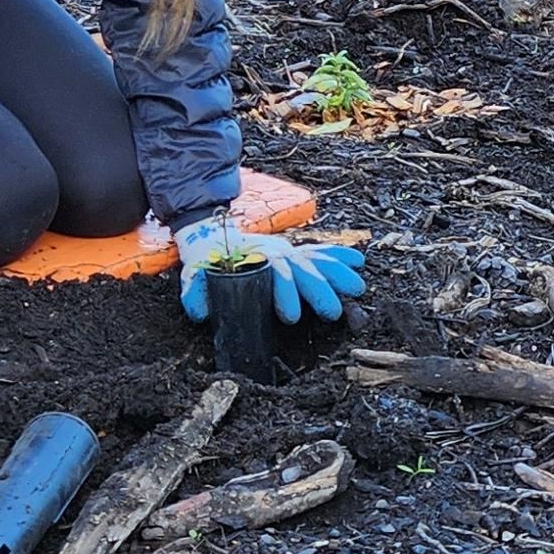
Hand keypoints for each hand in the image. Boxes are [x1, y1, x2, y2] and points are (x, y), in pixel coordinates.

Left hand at [178, 216, 365, 324]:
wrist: (214, 237)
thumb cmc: (206, 263)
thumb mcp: (194, 278)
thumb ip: (195, 294)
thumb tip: (200, 313)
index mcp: (254, 262)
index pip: (273, 276)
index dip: (284, 294)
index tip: (291, 316)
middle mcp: (277, 255)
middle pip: (303, 270)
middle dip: (319, 291)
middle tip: (333, 313)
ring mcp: (289, 252)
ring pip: (318, 260)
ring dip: (338, 274)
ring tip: (358, 289)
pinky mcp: (297, 252)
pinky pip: (322, 252)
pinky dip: (340, 256)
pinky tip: (359, 263)